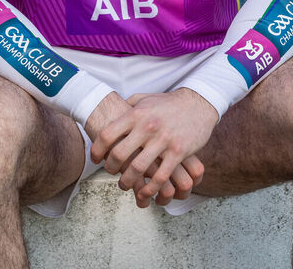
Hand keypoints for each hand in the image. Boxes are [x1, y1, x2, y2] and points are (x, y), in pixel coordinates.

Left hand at [90, 88, 217, 206]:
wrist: (198, 103)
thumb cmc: (167, 103)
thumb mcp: (143, 99)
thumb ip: (127, 106)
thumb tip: (109, 112)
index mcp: (135, 114)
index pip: (107, 134)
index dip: (97, 150)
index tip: (95, 158)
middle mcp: (147, 127)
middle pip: (120, 153)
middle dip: (110, 168)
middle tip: (109, 172)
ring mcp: (163, 140)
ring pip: (139, 168)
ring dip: (128, 181)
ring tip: (124, 185)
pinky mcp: (179, 152)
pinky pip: (162, 176)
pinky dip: (151, 188)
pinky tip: (145, 192)